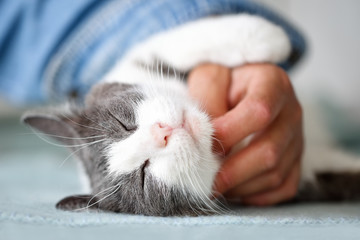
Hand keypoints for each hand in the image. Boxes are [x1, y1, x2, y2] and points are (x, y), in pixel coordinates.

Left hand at [187, 63, 302, 205]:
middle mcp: (292, 112)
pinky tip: (234, 188)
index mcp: (273, 83)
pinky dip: (256, 195)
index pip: (259, 111)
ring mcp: (298, 138)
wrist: (242, 89)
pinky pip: (283, 187)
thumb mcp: (210, 78)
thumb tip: (203, 140)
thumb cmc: (224, 84)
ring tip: (214, 184)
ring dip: (240, 186)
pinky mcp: (296, 159)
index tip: (204, 144)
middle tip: (204, 180)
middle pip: (270, 151)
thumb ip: (206, 101)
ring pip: (275, 174)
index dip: (229, 132)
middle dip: (232, 171)